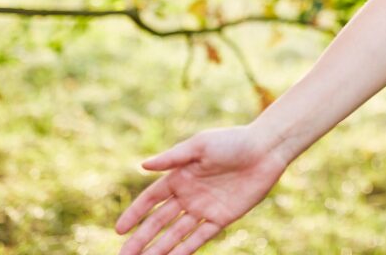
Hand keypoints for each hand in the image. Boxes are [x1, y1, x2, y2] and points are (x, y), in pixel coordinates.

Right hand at [115, 125, 288, 254]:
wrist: (266, 149)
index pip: (151, 200)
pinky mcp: (223, 217)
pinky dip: (186, 249)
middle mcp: (189, 194)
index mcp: (180, 176)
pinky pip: (201, 237)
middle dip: (142, 238)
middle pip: (160, 221)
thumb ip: (172, 158)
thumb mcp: (200, 146)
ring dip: (160, 248)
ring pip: (177, 233)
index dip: (135, 214)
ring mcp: (205, 208)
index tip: (119, 230)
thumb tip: (142, 166)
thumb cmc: (232, 141)